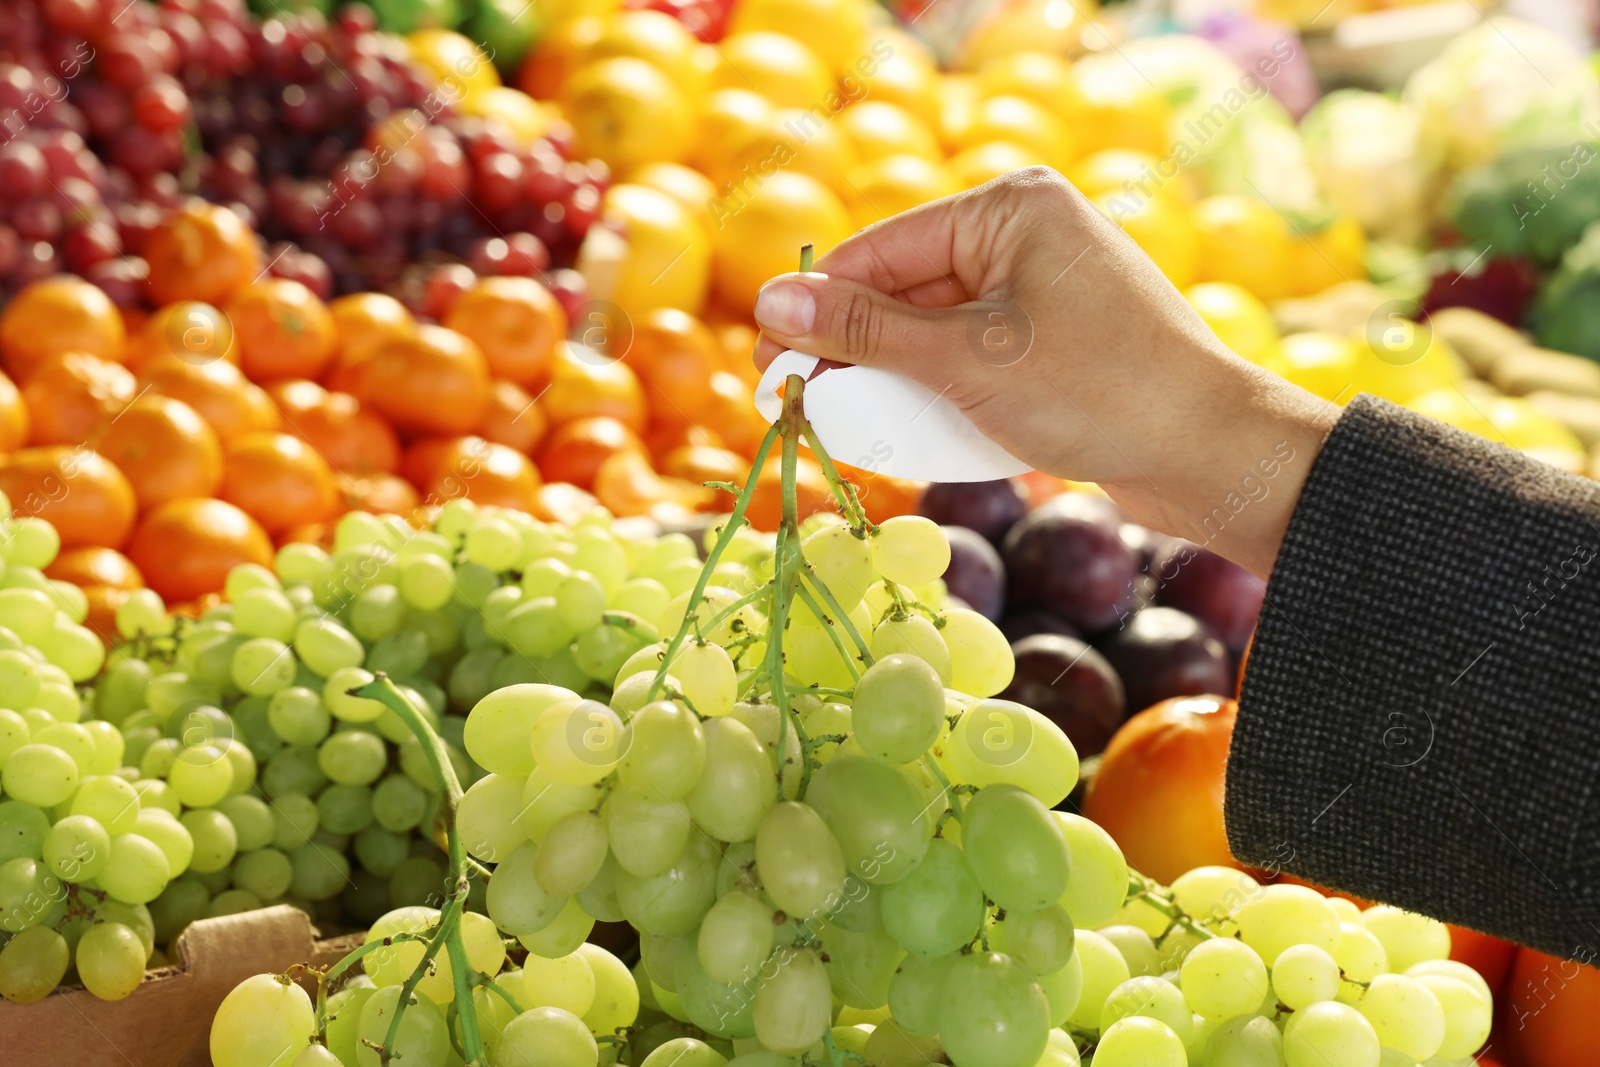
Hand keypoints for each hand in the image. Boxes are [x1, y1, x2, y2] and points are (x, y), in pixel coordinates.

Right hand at [751, 167, 1338, 577]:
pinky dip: (936, 393)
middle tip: (792, 400)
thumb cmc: (1097, 393)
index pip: (882, 249)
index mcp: (1009, 208)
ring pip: (933, 331)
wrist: (1212, 456)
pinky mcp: (1054, 342)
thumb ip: (866, 331)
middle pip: (904, 289)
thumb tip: (771, 303)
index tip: (765, 359)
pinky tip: (908, 431)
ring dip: (891, 379)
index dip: (816, 307)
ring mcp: (1042, 290)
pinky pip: (970, 358)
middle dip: (852, 350)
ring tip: (844, 422)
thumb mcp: (966, 360)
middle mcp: (1024, 236)